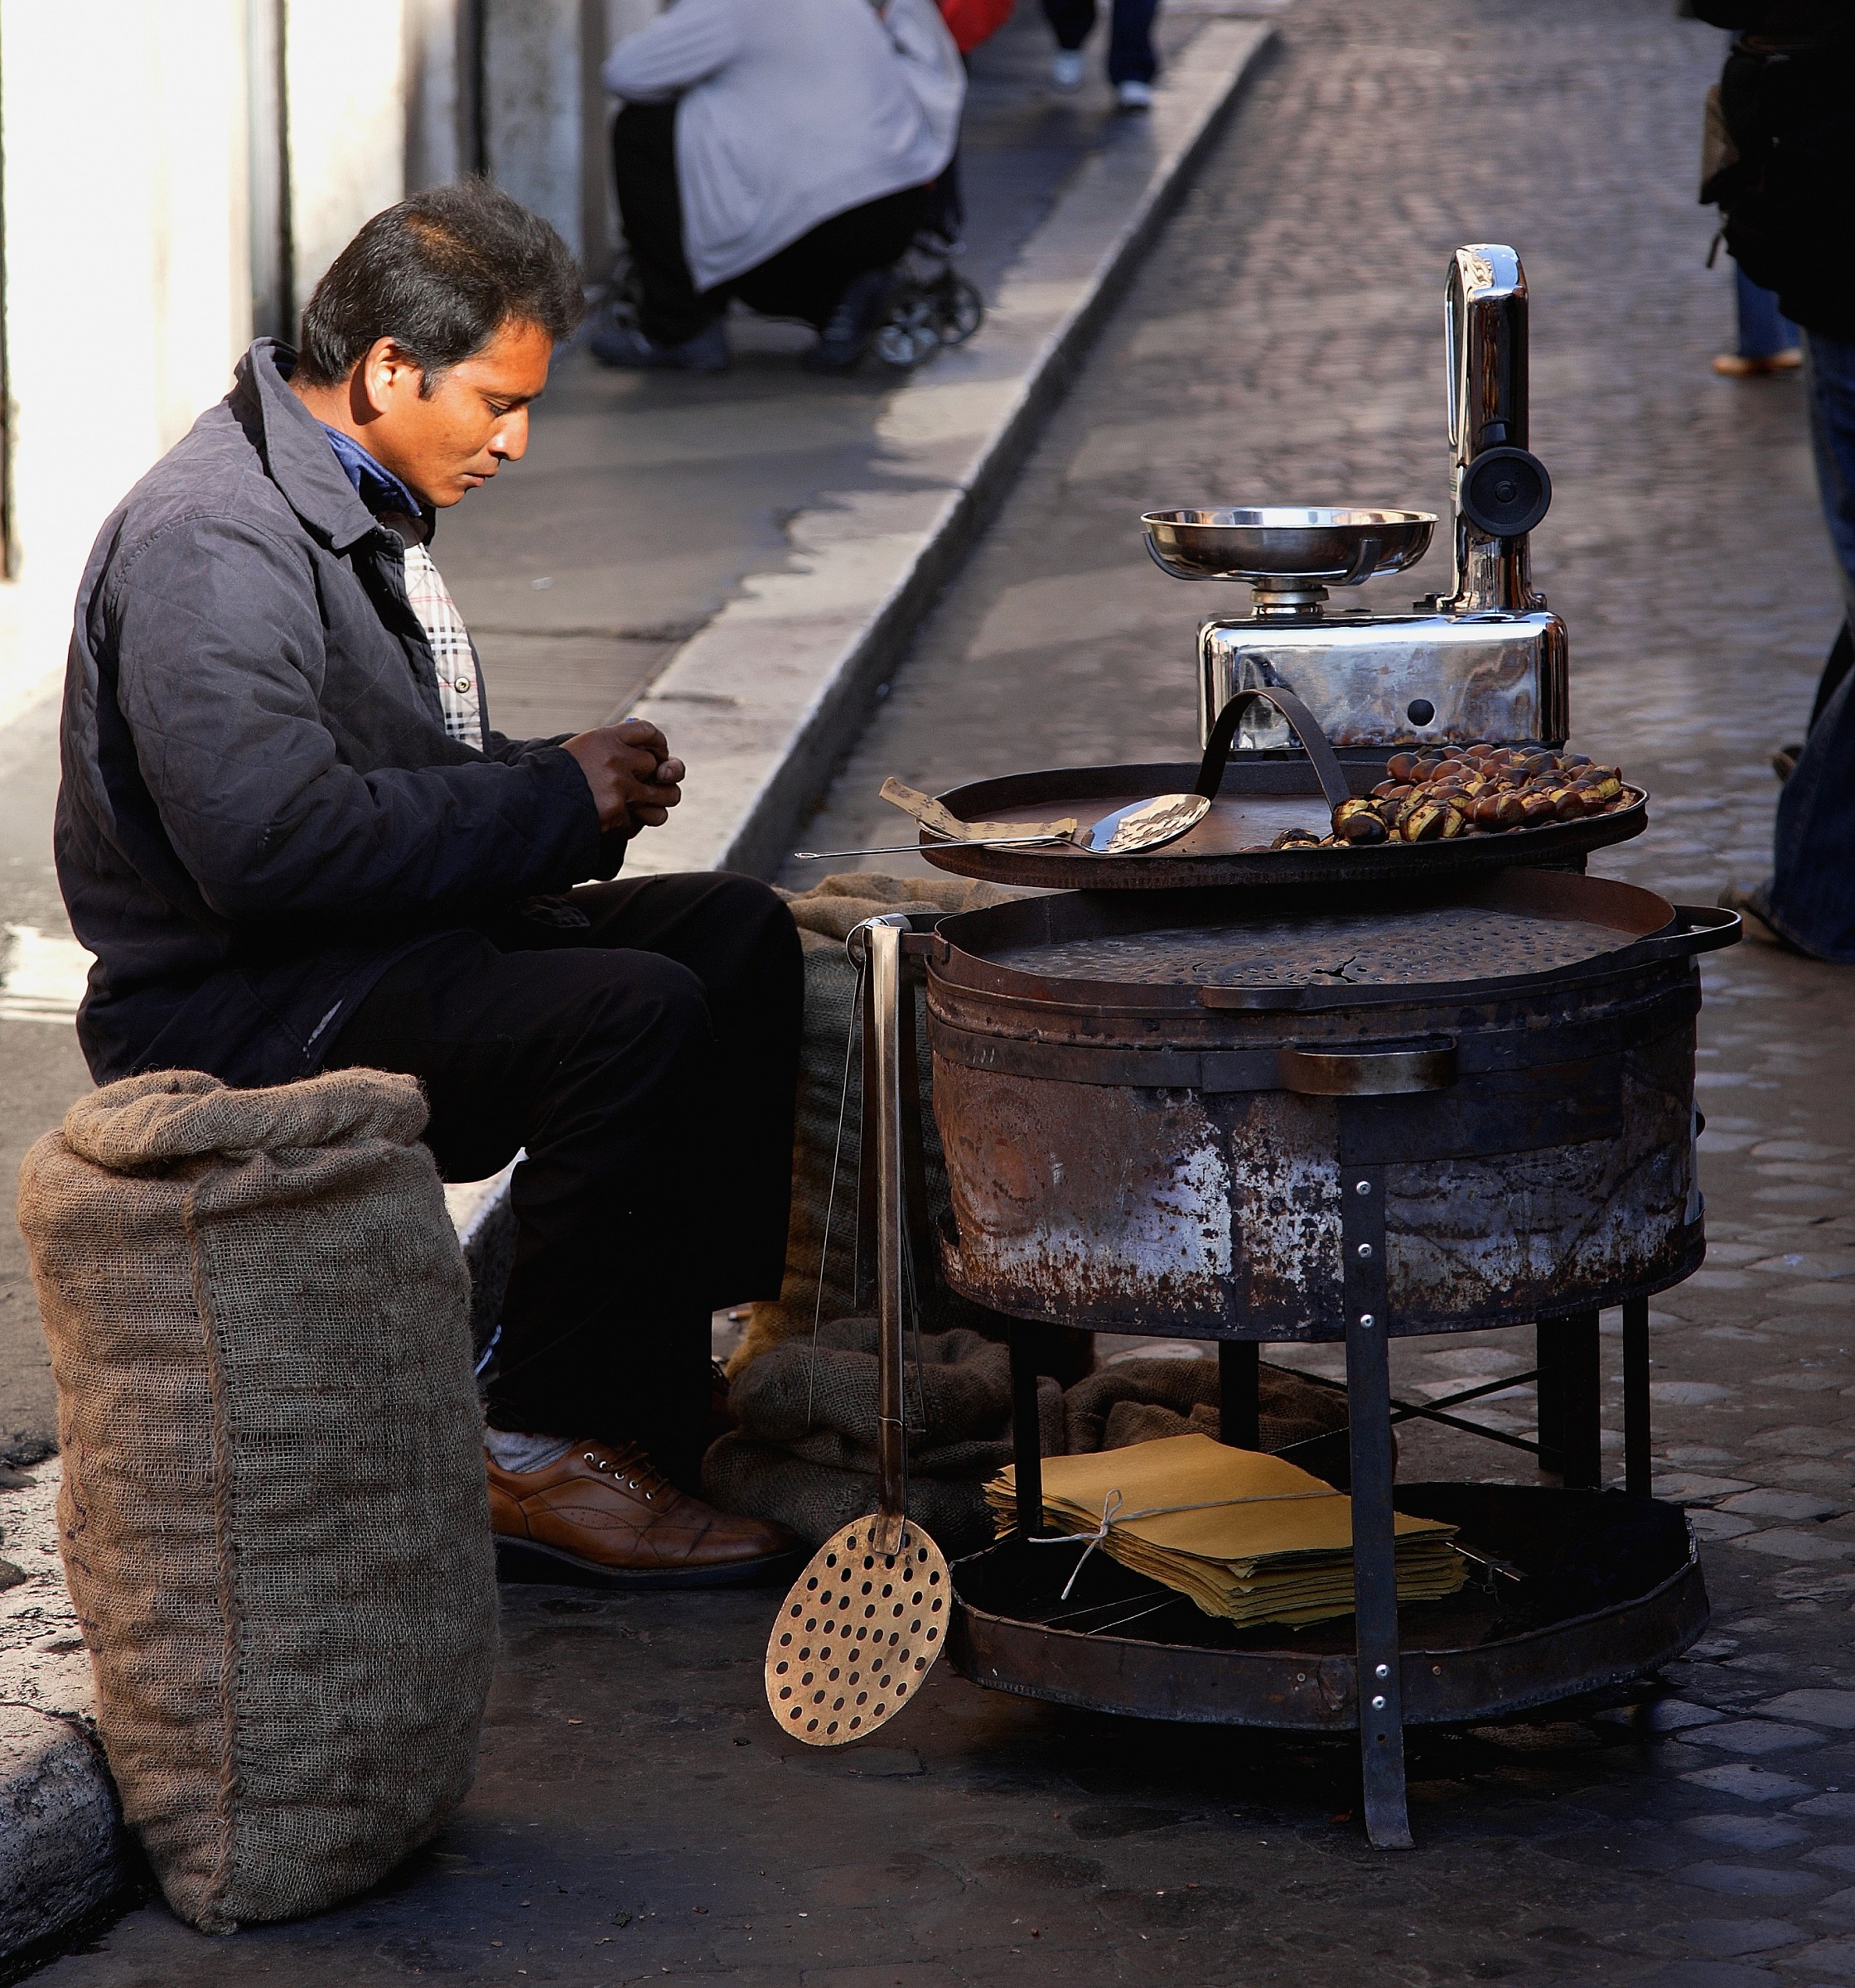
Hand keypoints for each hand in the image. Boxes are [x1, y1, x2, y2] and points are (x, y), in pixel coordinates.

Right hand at [562, 720, 684, 836]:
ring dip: (660, 803)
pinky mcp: (617, 812)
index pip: (647, 732)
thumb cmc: (553, 780)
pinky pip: (637, 820)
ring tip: (649, 808)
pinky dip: (627, 825)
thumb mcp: (579, 753)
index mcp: (604, 738)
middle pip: (657, 765)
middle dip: (657, 778)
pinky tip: (611, 823)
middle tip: (653, 786)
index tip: (658, 755)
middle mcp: (615, 758)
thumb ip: (614, 753)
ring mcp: (618, 786)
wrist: (528, 806)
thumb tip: (662, 763)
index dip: (658, 744)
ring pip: (664, 795)